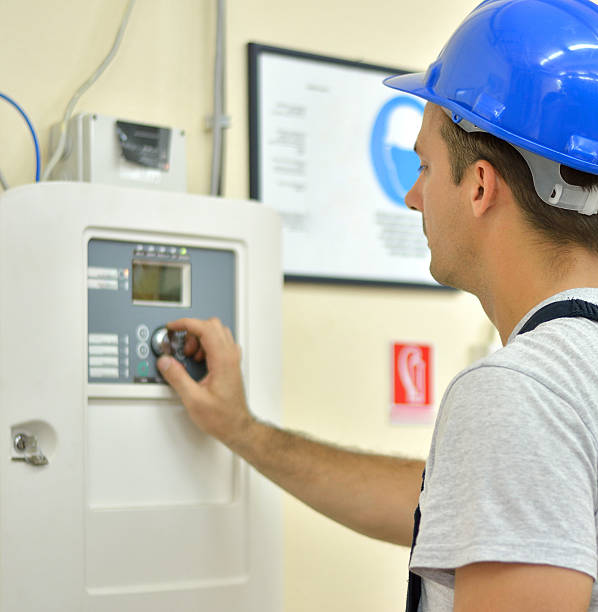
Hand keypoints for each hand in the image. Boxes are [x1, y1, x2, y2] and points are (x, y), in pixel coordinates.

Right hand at [156, 317, 253, 445]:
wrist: (237, 427)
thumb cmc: (222, 417)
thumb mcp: (193, 400)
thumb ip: (177, 378)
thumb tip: (165, 362)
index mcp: (223, 360)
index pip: (205, 328)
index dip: (186, 323)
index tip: (172, 327)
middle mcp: (230, 356)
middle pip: (212, 326)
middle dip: (192, 331)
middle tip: (182, 347)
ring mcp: (232, 359)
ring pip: (217, 333)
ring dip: (200, 338)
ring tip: (190, 357)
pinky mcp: (230, 365)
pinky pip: (219, 344)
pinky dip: (206, 345)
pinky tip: (198, 361)